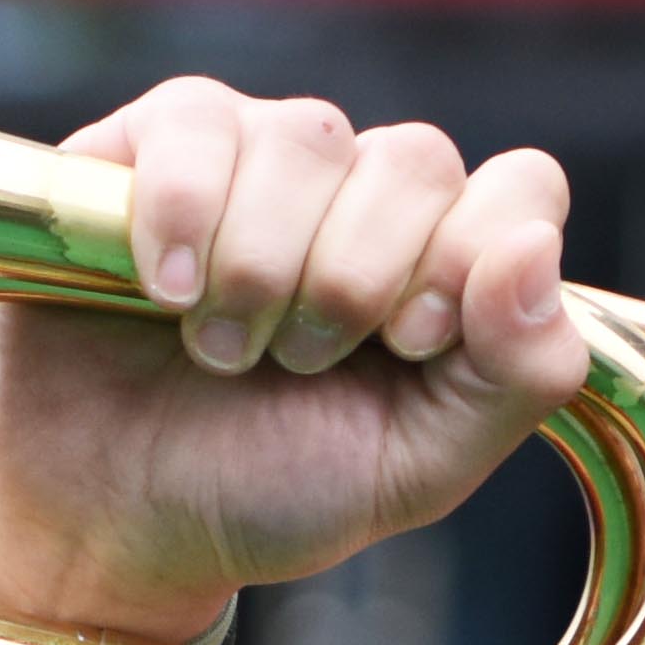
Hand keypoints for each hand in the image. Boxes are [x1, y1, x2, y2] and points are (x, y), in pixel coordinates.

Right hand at [0, 82, 592, 644]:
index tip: (407, 343)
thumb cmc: (265, 490)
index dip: (472, 255)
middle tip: (293, 364)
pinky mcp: (145, 147)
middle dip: (355, 280)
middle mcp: (357, 192)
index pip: (519, 189)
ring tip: (216, 348)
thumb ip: (518, 376)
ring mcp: (254, 157)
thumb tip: (535, 247)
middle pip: (415, 159)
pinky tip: (163, 292)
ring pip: (308, 136)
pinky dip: (183, 213)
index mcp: (440, 261)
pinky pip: (195, 121)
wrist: (109, 523)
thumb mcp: (418, 469)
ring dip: (262, 265)